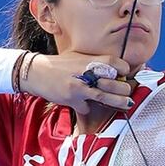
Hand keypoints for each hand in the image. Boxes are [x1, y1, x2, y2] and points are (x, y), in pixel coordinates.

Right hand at [19, 52, 133, 115]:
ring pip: (105, 97)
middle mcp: (86, 73)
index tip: (125, 74)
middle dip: (124, 89)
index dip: (124, 69)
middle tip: (127, 91)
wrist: (38, 72)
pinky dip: (87, 107)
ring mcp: (79, 87)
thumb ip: (95, 64)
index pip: (115, 63)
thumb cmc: (60, 65)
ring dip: (118, 102)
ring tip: (127, 104)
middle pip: (113, 83)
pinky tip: (84, 103)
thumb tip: (115, 73)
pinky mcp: (72, 99)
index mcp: (90, 60)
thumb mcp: (79, 57)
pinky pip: (86, 107)